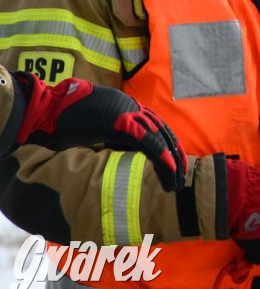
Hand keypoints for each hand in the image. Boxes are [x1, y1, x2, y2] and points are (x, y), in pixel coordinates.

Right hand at [12, 71, 186, 190]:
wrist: (49, 109)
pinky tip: (169, 168)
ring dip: (172, 160)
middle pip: (164, 133)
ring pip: (160, 137)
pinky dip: (160, 154)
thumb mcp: (98, 129)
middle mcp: (133, 109)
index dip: (168, 147)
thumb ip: (114, 138)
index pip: (157, 129)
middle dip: (176, 155)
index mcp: (129, 109)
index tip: (176, 166)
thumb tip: (125, 155)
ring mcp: (129, 113)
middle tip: (181, 177)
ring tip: (177, 180)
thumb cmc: (67, 121)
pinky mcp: (121, 122)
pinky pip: (146, 140)